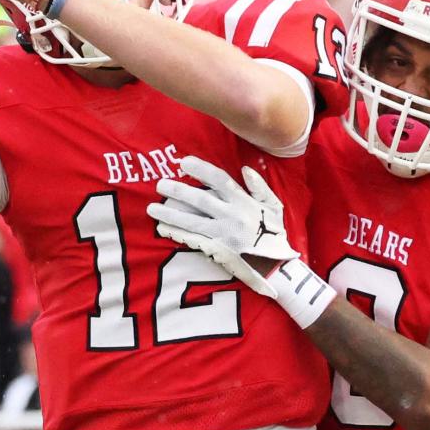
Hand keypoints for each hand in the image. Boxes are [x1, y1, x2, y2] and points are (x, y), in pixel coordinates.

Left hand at [149, 156, 298, 296]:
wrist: (277, 266)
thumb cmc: (275, 235)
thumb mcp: (274, 207)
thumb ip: (260, 187)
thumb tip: (244, 169)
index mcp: (243, 202)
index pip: (219, 180)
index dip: (200, 170)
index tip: (183, 163)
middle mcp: (231, 216)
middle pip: (200, 200)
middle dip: (178, 191)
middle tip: (159, 185)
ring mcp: (223, 235)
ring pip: (192, 221)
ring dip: (170, 214)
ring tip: (152, 208)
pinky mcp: (218, 251)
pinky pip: (194, 241)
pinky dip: (177, 235)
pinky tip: (163, 229)